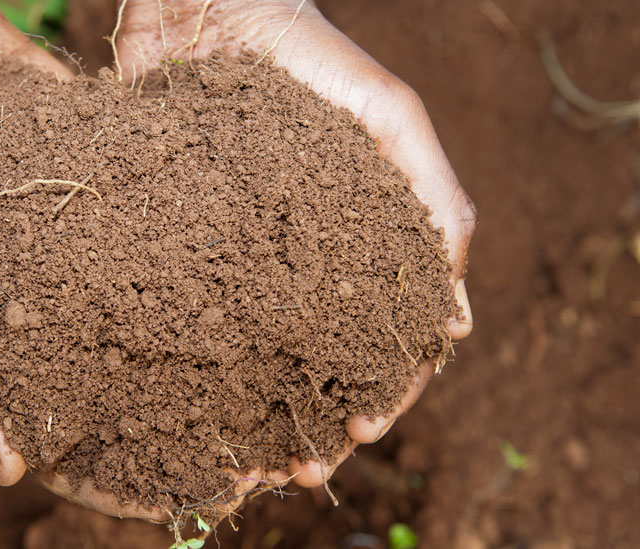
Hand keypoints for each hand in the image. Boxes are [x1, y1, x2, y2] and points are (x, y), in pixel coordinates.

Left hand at [113, 0, 475, 488]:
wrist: (206, 3)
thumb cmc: (308, 52)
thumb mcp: (390, 120)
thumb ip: (434, 204)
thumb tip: (459, 322)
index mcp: (358, 236)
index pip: (381, 333)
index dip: (381, 390)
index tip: (362, 435)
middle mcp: (301, 251)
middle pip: (315, 354)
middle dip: (313, 415)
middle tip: (300, 469)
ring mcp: (242, 247)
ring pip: (255, 345)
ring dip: (257, 405)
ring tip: (251, 457)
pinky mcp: (185, 235)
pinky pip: (193, 308)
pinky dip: (201, 358)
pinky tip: (192, 399)